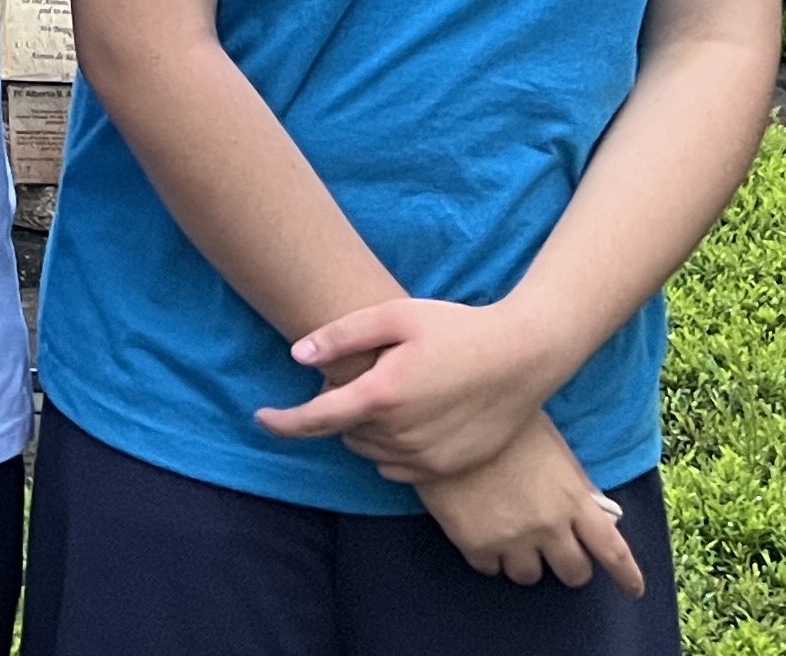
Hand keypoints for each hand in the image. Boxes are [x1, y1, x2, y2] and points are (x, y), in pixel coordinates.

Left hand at [257, 297, 555, 480]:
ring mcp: (425, 457)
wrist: (525, 357)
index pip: (315, 419)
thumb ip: (342, 335)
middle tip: (365, 377)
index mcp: (381, 395)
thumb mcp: (396, 315)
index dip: (282, 422)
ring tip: (393, 393)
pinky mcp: (447, 470)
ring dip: (366, 431)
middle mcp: (399, 434)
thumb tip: (298, 355)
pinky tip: (413, 417)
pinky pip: (399, 468)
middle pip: (344, 433)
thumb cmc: (458, 328)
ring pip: (370, 453)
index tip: (260, 419)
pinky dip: (392, 448)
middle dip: (340, 411)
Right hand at [413, 413, 643, 597]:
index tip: (632, 589)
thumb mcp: (550, 444)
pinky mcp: (476, 544)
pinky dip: (489, 556)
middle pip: (574, 572)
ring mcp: (512, 538)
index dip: (627, 575)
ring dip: (525, 561)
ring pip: (530, 576)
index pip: (613, 550)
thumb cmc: (501, 424)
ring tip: (510, 537)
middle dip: (569, 564)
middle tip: (555, 552)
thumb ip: (573, 481)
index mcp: (573, 499)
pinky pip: (490, 568)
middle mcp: (549, 525)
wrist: (443, 420)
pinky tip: (480, 532)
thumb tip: (592, 505)